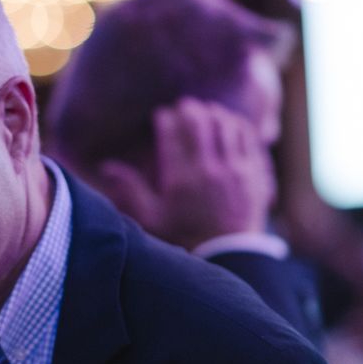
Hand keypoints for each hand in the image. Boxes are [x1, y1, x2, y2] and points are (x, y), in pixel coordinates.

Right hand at [96, 98, 274, 249]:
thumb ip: (131, 189)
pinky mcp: (255, 172)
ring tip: (206, 113)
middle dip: (188, 109)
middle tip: (182, 108)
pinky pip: (249, 136)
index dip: (164, 119)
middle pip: (199, 122)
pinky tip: (229, 124)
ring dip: (214, 113)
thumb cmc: (185, 237)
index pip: (171, 134)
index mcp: (181, 180)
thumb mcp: (151, 218)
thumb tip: (107, 166)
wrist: (227, 256)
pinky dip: (237, 124)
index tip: (161, 116)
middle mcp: (209, 170)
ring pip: (226, 123)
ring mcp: (236, 170)